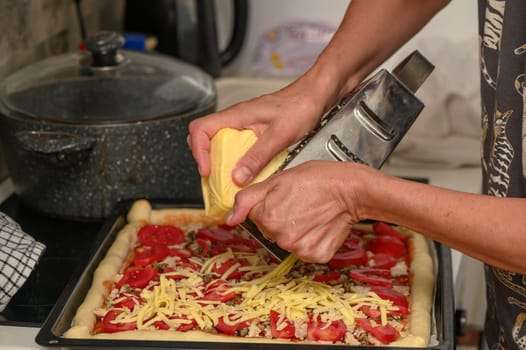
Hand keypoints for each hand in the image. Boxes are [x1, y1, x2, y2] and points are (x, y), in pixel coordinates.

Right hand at [187, 80, 330, 185]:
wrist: (316, 96)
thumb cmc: (300, 106)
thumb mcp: (279, 135)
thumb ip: (257, 157)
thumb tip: (237, 176)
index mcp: (237, 115)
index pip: (200, 129)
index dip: (198, 151)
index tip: (207, 169)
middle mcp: (236, 119)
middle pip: (204, 137)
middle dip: (205, 158)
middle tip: (214, 177)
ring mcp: (243, 125)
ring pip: (219, 143)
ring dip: (220, 161)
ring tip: (228, 178)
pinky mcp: (253, 131)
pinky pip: (235, 147)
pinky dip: (235, 160)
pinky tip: (246, 171)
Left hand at [226, 161, 373, 262]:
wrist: (351, 189)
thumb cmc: (318, 179)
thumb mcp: (277, 179)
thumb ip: (247, 199)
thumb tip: (229, 220)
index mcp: (267, 218)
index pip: (256, 215)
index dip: (269, 203)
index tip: (284, 196)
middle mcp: (281, 238)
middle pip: (271, 229)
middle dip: (280, 217)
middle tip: (299, 202)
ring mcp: (300, 249)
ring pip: (288, 240)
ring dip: (295, 229)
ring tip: (310, 213)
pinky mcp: (316, 255)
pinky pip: (306, 250)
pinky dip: (311, 240)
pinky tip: (318, 225)